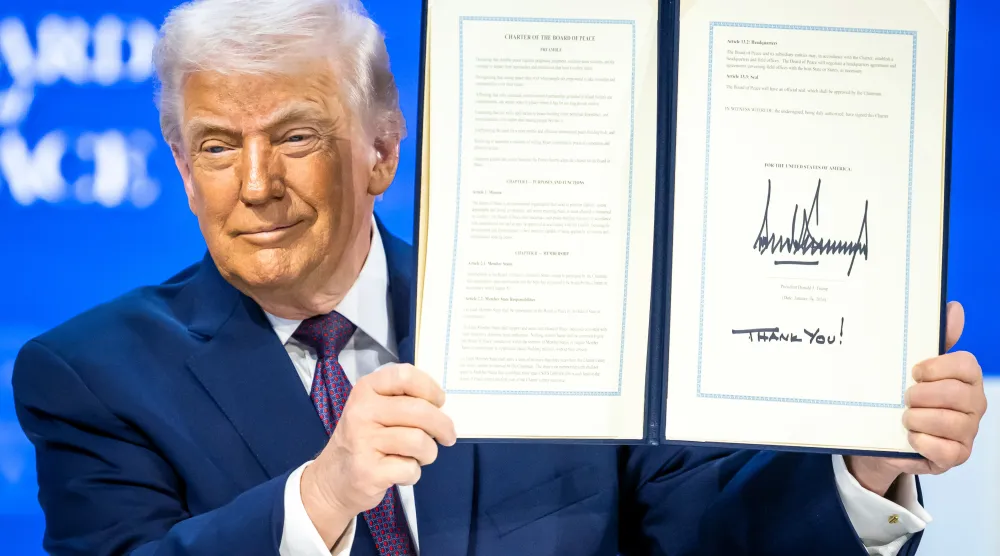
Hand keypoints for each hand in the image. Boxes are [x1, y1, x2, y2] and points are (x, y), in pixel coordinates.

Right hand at [300, 364, 456, 547]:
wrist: (332, 480)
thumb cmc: (364, 440)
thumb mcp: (375, 410)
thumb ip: (403, 401)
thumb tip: (442, 407)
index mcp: (366, 390)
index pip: (405, 376)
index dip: (430, 388)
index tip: (439, 402)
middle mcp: (361, 412)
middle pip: (420, 411)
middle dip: (443, 426)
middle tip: (448, 436)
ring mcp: (363, 441)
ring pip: (419, 441)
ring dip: (428, 453)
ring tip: (419, 456)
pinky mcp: (368, 471)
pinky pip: (410, 468)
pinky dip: (413, 473)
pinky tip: (400, 472)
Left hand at [847, 301, 986, 495]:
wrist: (888, 435)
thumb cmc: (907, 396)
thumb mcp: (916, 368)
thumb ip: (936, 340)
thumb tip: (954, 308)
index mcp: (967, 378)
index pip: (966, 365)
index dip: (937, 367)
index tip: (914, 372)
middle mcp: (974, 404)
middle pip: (956, 393)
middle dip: (923, 395)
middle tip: (905, 398)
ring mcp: (968, 431)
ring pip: (950, 422)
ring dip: (919, 419)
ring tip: (904, 418)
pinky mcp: (957, 456)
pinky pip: (946, 450)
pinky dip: (923, 442)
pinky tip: (911, 437)